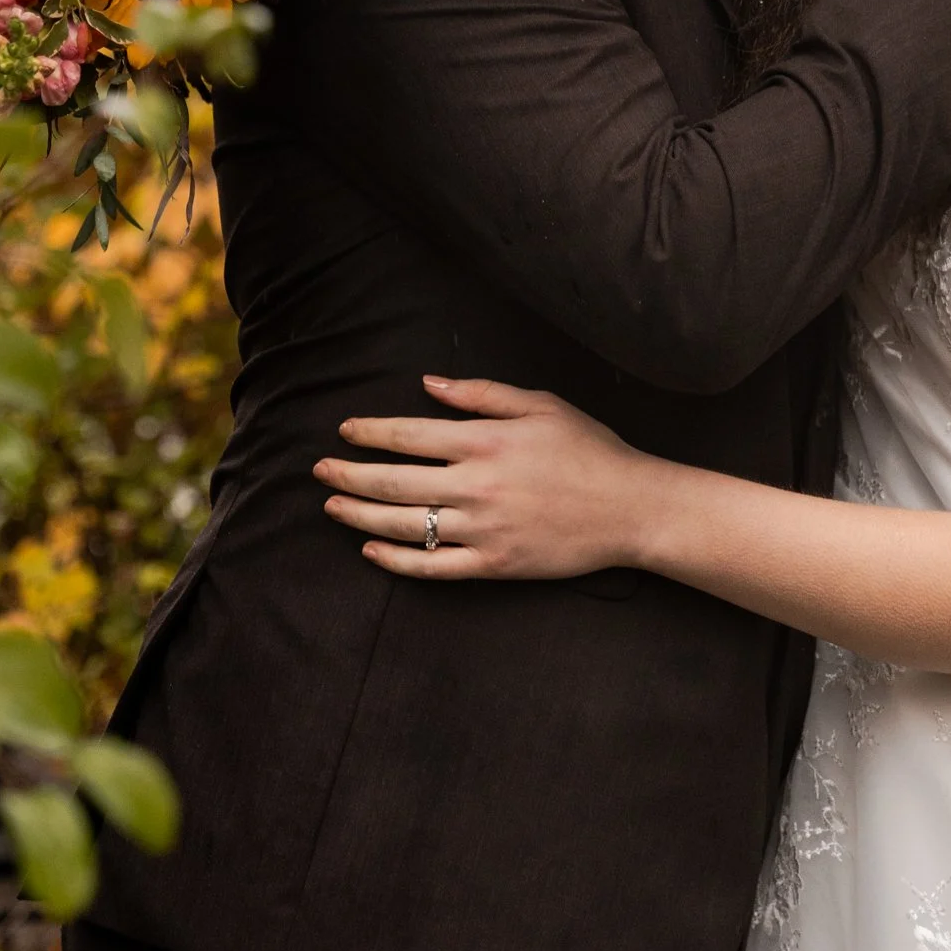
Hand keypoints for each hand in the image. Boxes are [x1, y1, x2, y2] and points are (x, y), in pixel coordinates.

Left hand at [313, 378, 654, 579]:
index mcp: (487, 441)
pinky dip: (396, 560)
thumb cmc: (590, 450)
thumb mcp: (541, 405)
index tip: (344, 431)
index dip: (369, 433)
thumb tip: (429, 383)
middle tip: (319, 472)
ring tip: (333, 508)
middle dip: (348, 476)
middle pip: (394, 483)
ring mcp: (484, 529)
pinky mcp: (494, 565)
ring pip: (404, 526)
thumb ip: (482, 393)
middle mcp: (478, 485)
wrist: (631, 508)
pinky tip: (372, 550)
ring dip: (359, 516)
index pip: (408, 435)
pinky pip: (433, 567)